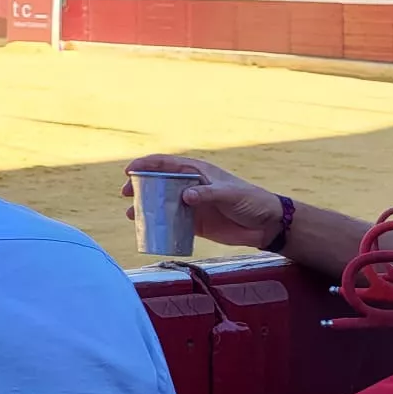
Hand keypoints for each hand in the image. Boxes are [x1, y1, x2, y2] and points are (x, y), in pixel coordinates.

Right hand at [123, 155, 284, 249]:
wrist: (266, 224)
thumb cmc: (250, 200)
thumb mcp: (229, 193)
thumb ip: (207, 194)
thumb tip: (184, 197)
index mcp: (197, 171)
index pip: (166, 163)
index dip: (146, 164)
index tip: (129, 171)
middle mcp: (190, 186)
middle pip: (159, 182)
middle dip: (140, 186)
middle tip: (126, 193)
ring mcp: (191, 205)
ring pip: (162, 203)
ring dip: (146, 207)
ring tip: (131, 214)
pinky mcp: (195, 223)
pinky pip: (172, 222)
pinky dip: (159, 225)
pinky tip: (148, 230)